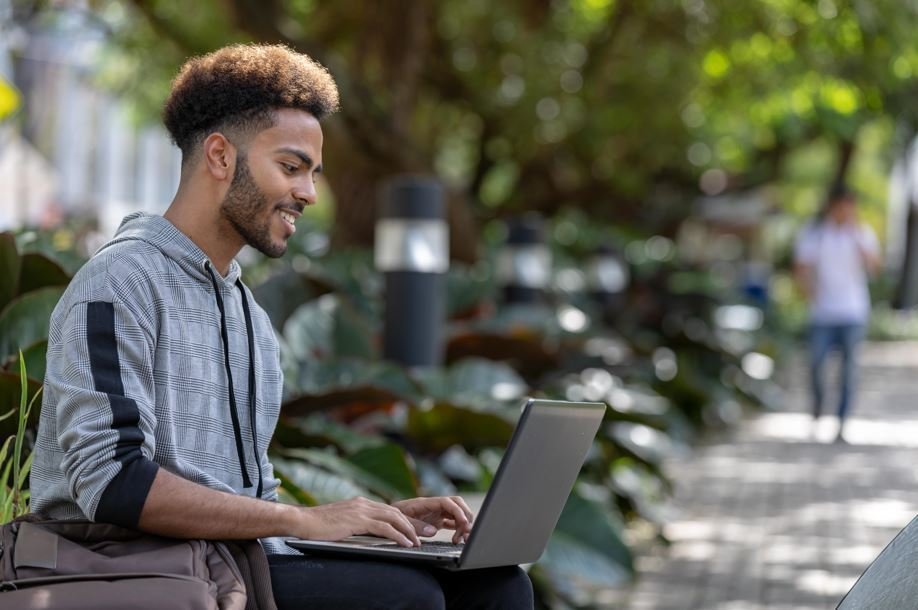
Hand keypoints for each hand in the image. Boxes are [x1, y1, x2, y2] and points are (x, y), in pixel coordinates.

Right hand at [297, 497, 422, 546]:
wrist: (302, 521)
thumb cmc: (318, 526)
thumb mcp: (341, 522)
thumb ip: (355, 524)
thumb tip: (367, 533)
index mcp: (361, 504)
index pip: (390, 510)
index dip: (407, 519)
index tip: (419, 528)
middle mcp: (364, 504)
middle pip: (397, 512)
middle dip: (415, 524)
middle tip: (429, 532)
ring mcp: (361, 510)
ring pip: (394, 518)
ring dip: (410, 530)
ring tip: (419, 542)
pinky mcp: (358, 520)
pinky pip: (384, 528)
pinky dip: (397, 535)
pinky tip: (405, 544)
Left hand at [392, 496, 473, 543]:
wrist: (386, 518)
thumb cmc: (391, 517)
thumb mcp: (400, 521)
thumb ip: (416, 525)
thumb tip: (433, 531)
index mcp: (426, 503)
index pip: (448, 502)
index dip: (458, 512)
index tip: (463, 524)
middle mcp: (434, 506)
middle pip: (458, 505)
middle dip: (465, 517)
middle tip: (466, 532)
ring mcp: (437, 513)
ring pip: (457, 514)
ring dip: (463, 525)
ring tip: (460, 540)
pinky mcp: (437, 521)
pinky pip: (453, 523)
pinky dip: (459, 530)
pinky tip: (456, 540)